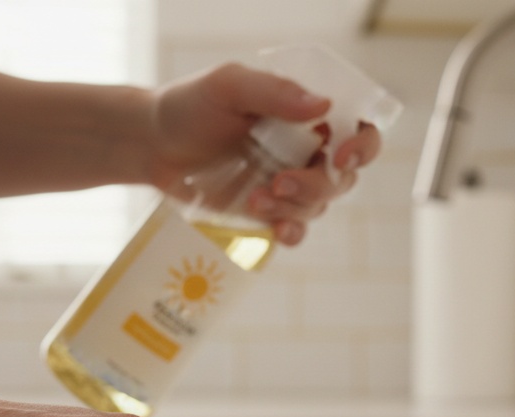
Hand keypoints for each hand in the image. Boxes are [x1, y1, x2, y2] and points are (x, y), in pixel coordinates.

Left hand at [149, 62, 380, 245]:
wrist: (151, 144)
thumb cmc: (190, 106)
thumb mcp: (229, 86)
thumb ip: (274, 92)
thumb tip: (321, 106)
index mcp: (307, 116)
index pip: (358, 129)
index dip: (363, 145)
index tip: (342, 155)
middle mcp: (307, 150)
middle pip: (342, 177)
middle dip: (316, 184)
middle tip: (279, 182)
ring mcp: (289, 184)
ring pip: (318, 205)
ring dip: (293, 207)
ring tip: (255, 198)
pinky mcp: (268, 212)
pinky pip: (296, 229)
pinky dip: (292, 232)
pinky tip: (277, 230)